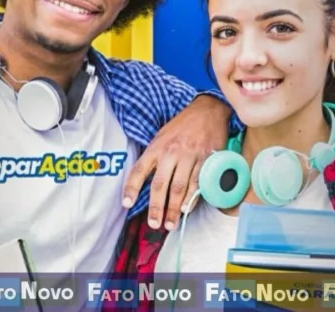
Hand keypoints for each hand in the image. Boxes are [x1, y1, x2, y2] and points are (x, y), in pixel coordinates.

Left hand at [121, 95, 231, 230]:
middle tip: (154, 224)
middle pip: (160, 184)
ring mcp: (189, 156)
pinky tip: (186, 209)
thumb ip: (154, 156)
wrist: (207, 110)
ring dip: (174, 208)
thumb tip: (144, 179)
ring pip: (179, 187)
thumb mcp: (162, 135)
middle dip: (156, 207)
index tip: (126, 203)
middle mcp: (171, 152)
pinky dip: (192, 198)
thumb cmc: (182, 125)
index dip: (131, 187)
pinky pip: (198, 182)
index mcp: (157, 147)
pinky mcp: (206, 160)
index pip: (140, 170)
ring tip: (170, 224)